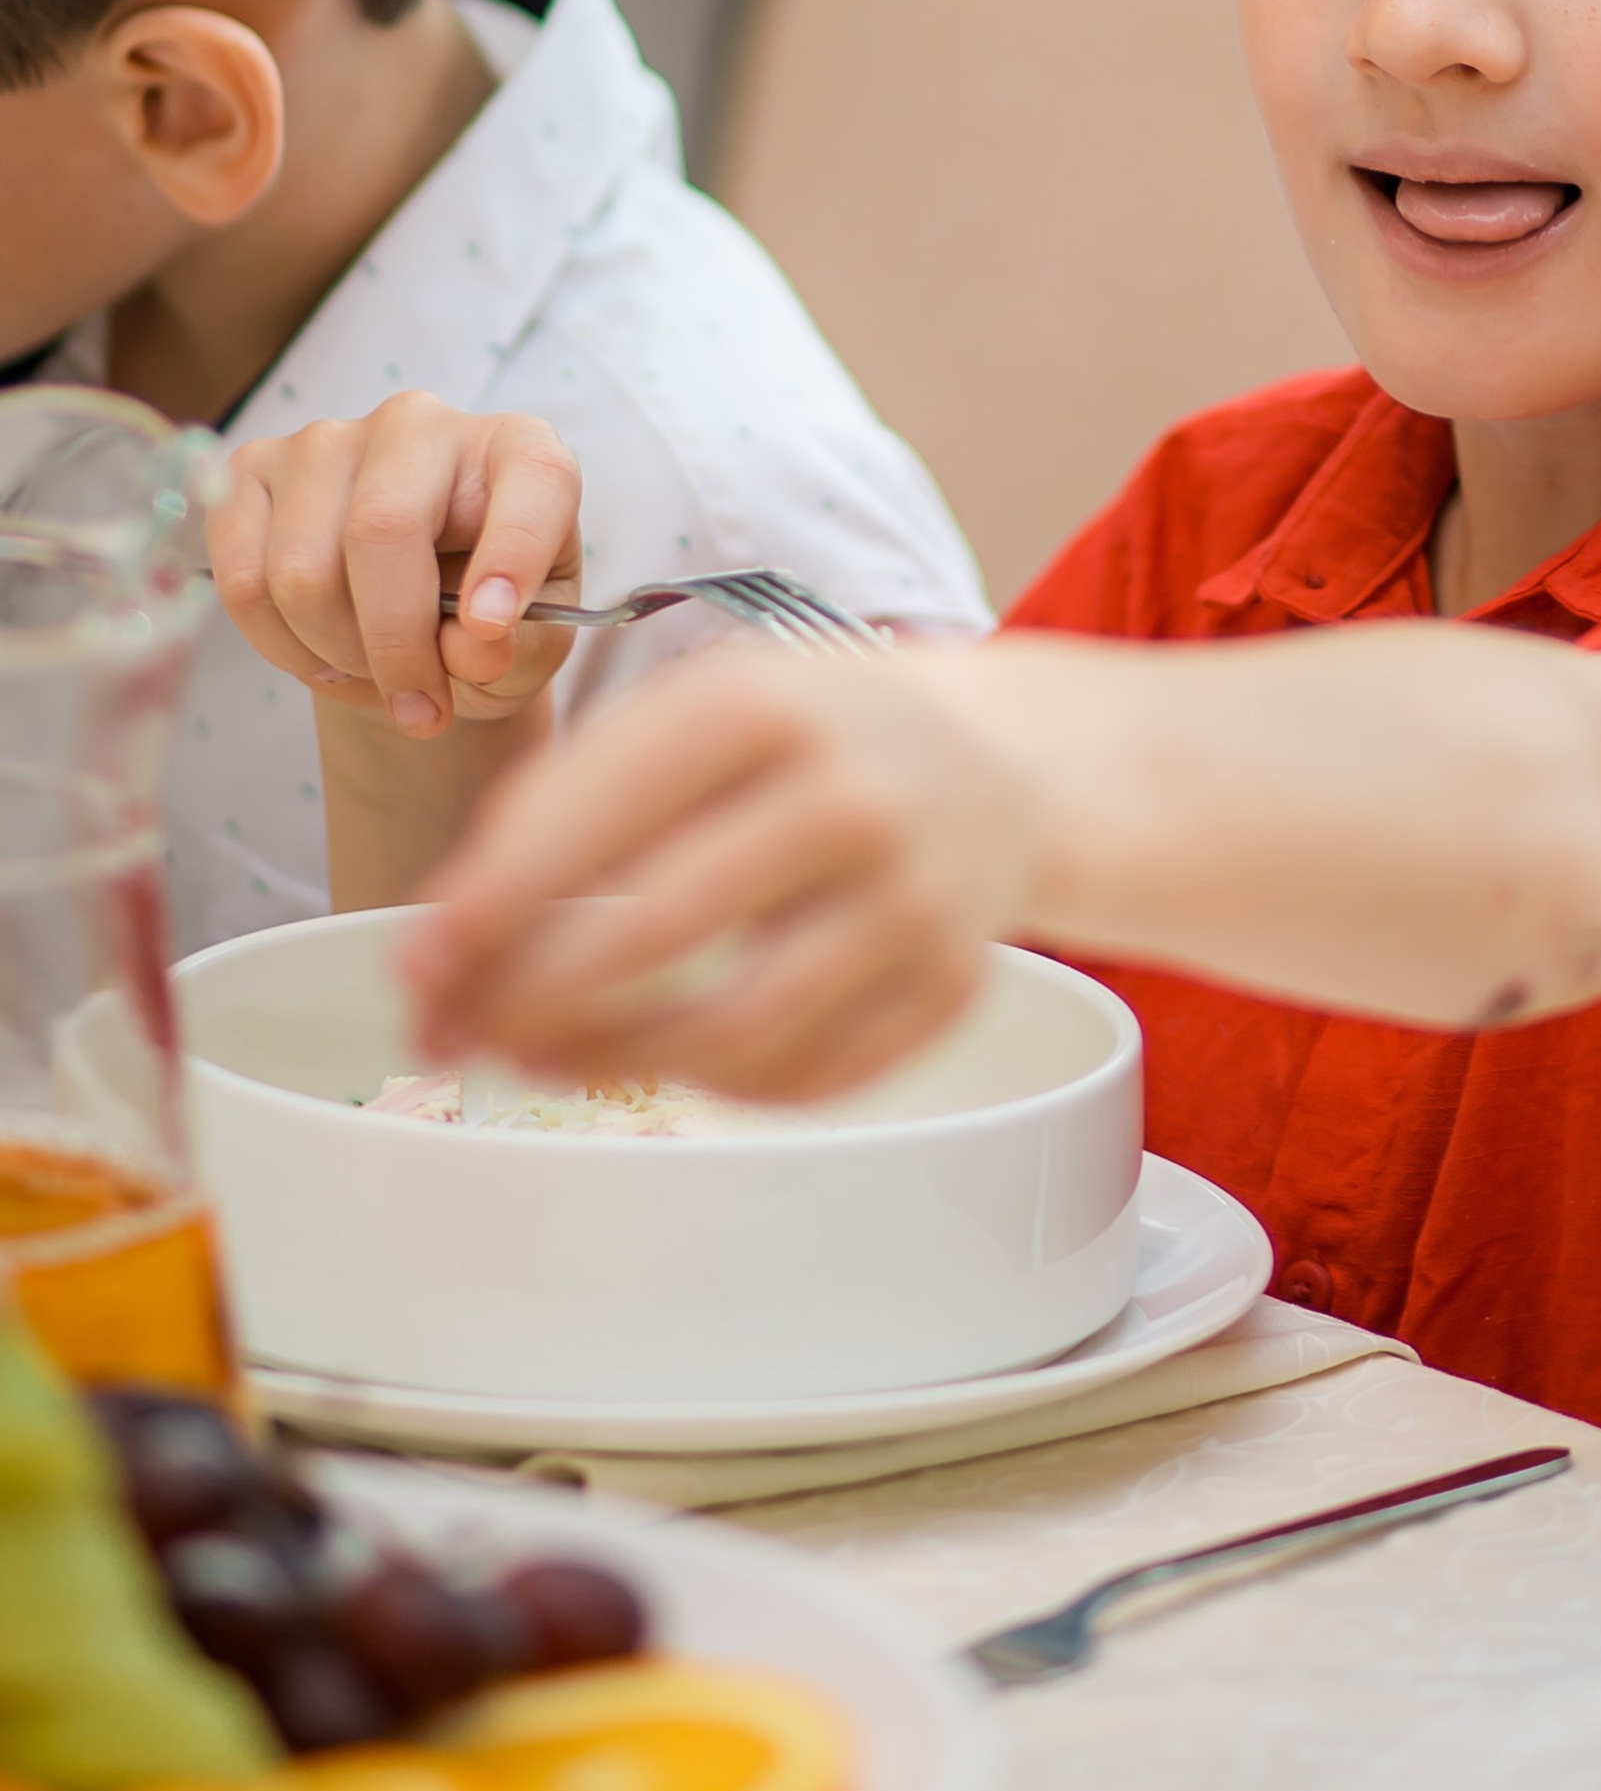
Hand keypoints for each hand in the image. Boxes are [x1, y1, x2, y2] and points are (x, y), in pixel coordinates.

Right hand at [210, 396, 582, 741]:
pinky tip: (320, 654)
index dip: (513, 551)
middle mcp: (420, 425)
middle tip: (421, 707)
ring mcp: (326, 441)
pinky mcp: (252, 472)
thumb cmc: (483, 615)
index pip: (531, 477)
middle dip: (394, 643)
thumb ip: (519, 649)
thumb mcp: (530, 645)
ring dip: (336, 654)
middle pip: (381, 528)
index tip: (491, 629)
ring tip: (371, 673)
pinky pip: (242, 581)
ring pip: (302, 570)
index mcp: (518, 450)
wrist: (409, 610)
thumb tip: (470, 645)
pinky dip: (280, 646)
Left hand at [399, 646, 1041, 1098]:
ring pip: (734, 1030)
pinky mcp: (951, 987)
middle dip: (530, 999)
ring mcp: (914, 899)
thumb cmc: (802, 740)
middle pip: (656, 932)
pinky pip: (810, 1077)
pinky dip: (717, 1086)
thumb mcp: (694, 714)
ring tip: (542, 1055)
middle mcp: (850, 795)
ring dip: (610, 1060)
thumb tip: (440, 955)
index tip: (417, 970)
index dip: (492, 904)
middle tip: (462, 1034)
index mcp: (764, 704)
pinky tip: (669, 1061)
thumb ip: (565, 806)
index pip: (599, 815)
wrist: (994, 761)